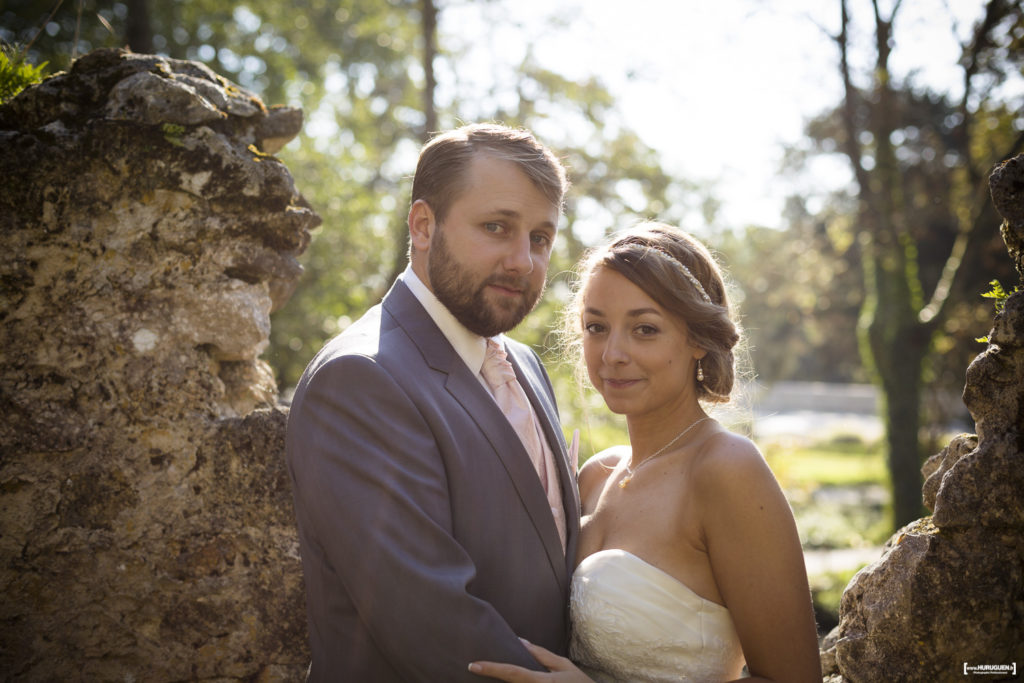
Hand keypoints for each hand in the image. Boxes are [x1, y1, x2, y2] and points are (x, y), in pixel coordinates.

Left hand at [468, 639, 593, 681]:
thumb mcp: (563, 666)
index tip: (474, 665)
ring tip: (491, 671)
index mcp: (541, 682)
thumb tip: (520, 641)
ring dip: (503, 682)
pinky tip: (505, 678)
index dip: (492, 669)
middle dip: (493, 676)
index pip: (513, 673)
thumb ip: (541, 655)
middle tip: (478, 668)